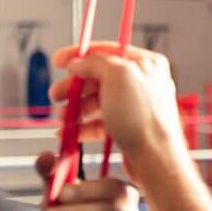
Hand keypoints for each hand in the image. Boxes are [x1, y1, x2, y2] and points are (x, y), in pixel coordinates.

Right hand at [49, 42, 188, 177]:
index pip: (107, 50)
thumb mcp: (118, 76)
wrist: (155, 160)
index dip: (79, 54)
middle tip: (56, 94)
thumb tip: (79, 62)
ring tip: (61, 116)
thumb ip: (96, 62)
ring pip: (97, 101)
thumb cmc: (144, 119)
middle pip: (99, 77)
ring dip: (75, 107)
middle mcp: (143, 83)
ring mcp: (135, 107)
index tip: (59, 60)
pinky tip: (69, 132)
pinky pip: (100, 122)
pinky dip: (82, 126)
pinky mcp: (129, 128)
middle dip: (74, 86)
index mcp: (146, 64)